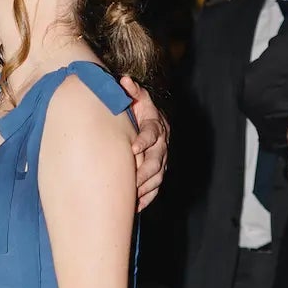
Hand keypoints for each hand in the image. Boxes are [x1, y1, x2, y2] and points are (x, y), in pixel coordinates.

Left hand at [120, 75, 168, 212]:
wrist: (149, 119)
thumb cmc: (138, 109)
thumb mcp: (137, 97)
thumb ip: (132, 91)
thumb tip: (125, 81)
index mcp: (156, 125)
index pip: (152, 133)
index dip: (144, 140)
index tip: (133, 148)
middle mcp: (162, 144)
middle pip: (157, 160)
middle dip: (145, 171)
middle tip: (132, 181)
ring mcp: (162, 159)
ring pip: (158, 176)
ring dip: (146, 187)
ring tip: (133, 195)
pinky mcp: (159, 171)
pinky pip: (155, 187)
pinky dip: (147, 198)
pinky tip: (136, 206)